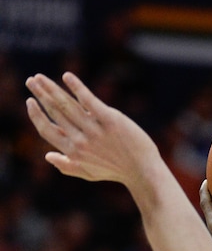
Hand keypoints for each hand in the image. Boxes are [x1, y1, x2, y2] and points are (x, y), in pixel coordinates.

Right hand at [25, 72, 159, 189]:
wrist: (143, 171)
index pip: (47, 130)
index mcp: (73, 152)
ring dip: (51, 88)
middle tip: (31, 80)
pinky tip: (67, 77)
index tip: (30, 102)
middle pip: (55, 113)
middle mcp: (80, 141)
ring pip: (67, 105)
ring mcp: (95, 130)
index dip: (36, 116)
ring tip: (40, 77)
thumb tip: (47, 156)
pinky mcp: (110, 120)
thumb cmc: (116, 171)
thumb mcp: (89, 173)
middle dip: (40, 95)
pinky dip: (77, 88)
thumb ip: (67, 165)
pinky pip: (89, 101)